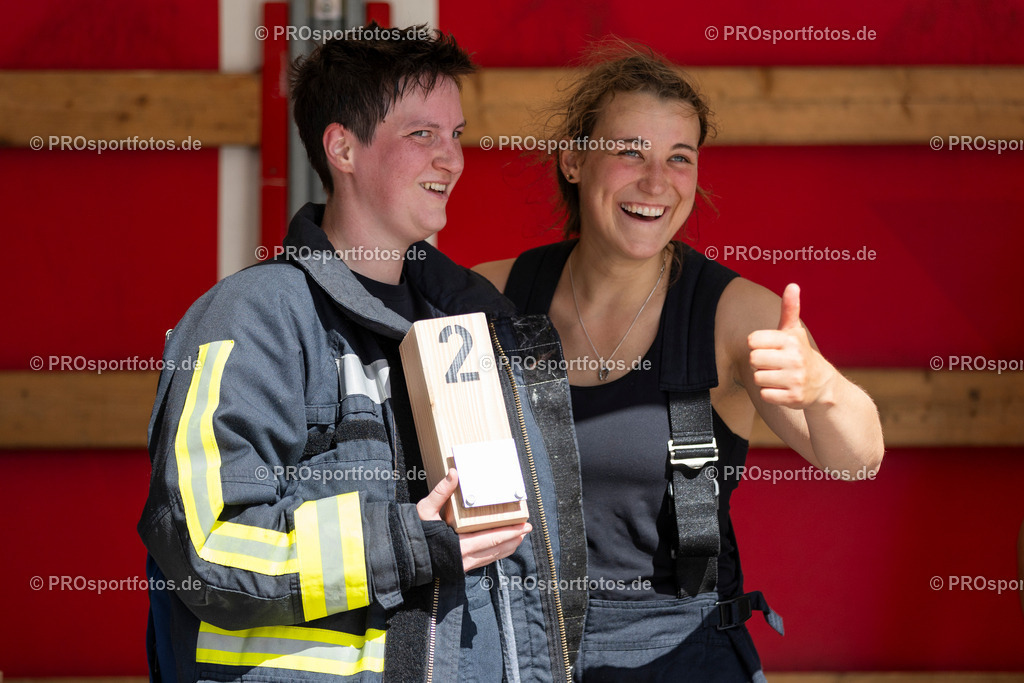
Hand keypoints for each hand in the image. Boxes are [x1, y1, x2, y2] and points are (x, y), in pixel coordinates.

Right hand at [417, 469, 532, 571]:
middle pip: (496, 549)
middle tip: (526, 530)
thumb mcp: (425, 510)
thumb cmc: (414, 533)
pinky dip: (495, 554)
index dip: (509, 533)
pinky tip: (500, 548)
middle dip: (513, 539)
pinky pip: (483, 561)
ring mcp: (463, 565)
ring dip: (506, 547)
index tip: (524, 526)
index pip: (491, 538)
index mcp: (459, 545)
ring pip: (491, 557)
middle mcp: (464, 558)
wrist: (403, 555)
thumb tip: (454, 473)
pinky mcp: (460, 567)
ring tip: (518, 538)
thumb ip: (441, 492)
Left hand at [747, 283, 834, 408]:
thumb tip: (792, 285)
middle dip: (759, 363)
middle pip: (753, 359)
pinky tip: (782, 388)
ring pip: (757, 378)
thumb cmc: (799, 353)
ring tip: (779, 376)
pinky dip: (770, 393)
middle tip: (773, 363)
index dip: (757, 345)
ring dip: (764, 378)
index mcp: (791, 340)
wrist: (822, 384)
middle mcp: (795, 358)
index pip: (752, 340)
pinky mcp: (793, 398)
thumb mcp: (794, 331)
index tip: (770, 348)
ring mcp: (795, 379)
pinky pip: (764, 394)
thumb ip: (789, 309)